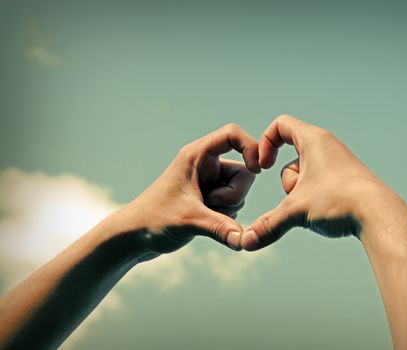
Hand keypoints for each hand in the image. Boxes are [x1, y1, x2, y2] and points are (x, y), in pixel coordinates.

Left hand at [119, 123, 259, 256]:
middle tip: (210, 206)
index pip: (232, 134)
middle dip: (233, 195)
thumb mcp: (189, 220)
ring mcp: (209, 184)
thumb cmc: (153, 219)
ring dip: (228, 209)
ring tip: (200, 215)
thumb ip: (220, 228)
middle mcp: (205, 166)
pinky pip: (233, 206)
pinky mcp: (210, 200)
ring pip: (240, 193)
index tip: (257, 169)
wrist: (133, 237)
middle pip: (244, 172)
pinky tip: (203, 223)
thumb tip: (245, 241)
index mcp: (197, 155)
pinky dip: (225, 218)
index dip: (250, 147)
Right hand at [241, 114, 406, 249]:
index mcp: (314, 140)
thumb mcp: (296, 211)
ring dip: (303, 192)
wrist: (380, 214)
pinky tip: (328, 211)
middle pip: (291, 158)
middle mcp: (328, 146)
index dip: (265, 144)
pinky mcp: (348, 179)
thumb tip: (245, 243)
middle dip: (289, 182)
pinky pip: (320, 183)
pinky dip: (317, 197)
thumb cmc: (339, 201)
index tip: (263, 167)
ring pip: (306, 174)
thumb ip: (268, 225)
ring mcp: (340, 163)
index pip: (280, 125)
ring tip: (319, 206)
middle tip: (299, 196)